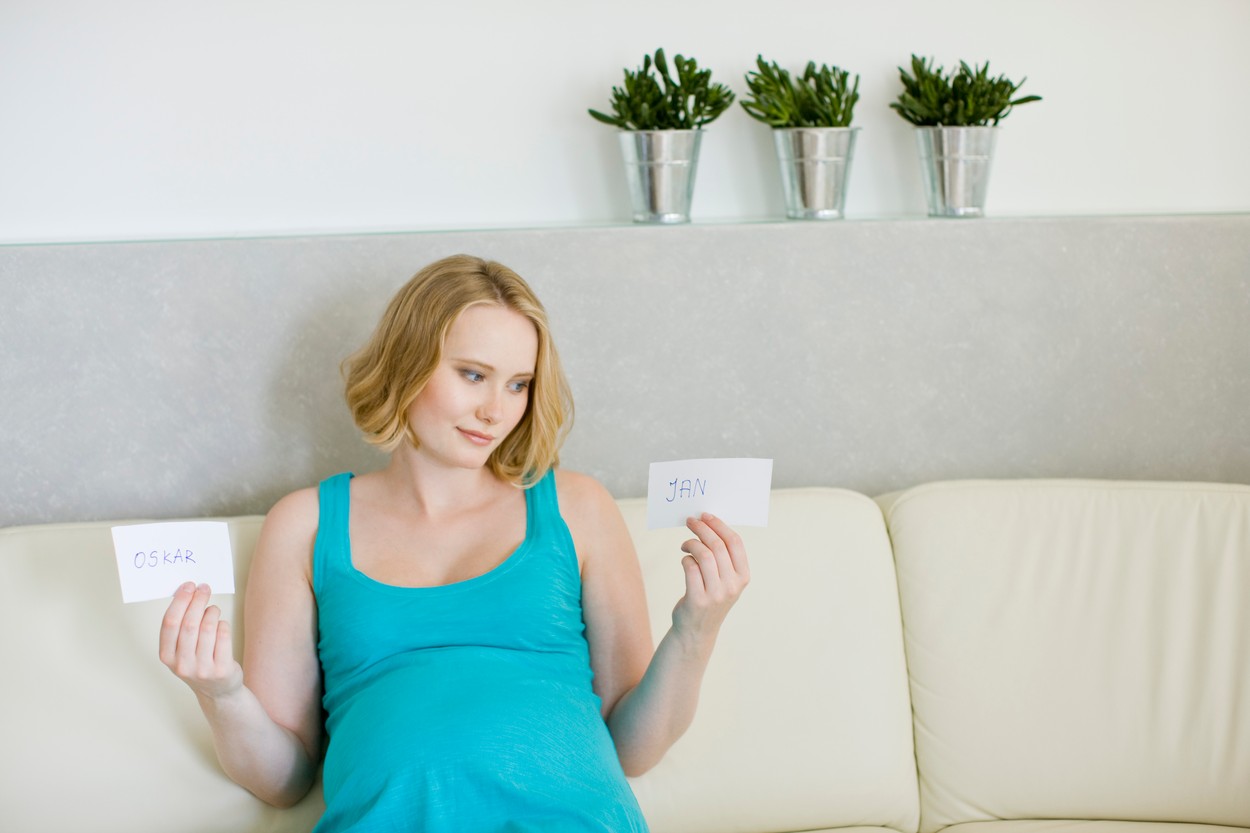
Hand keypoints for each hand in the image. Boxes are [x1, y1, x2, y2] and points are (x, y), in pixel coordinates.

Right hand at [159, 582, 243, 700]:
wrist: (218, 691)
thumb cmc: (198, 662)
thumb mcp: (181, 649)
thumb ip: (180, 626)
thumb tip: (186, 593)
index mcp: (166, 656)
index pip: (170, 623)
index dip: (179, 601)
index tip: (188, 586)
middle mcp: (181, 664)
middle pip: (189, 623)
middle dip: (197, 600)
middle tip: (204, 588)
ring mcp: (202, 669)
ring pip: (208, 628)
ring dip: (212, 612)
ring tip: (213, 610)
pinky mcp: (222, 669)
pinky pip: (224, 636)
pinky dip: (223, 624)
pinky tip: (221, 624)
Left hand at [673, 513, 749, 648]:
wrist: (696, 630)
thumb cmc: (709, 597)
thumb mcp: (725, 580)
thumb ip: (723, 557)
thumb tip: (709, 524)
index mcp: (743, 576)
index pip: (735, 543)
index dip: (719, 525)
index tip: (706, 516)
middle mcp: (732, 585)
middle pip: (717, 546)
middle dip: (702, 528)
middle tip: (690, 521)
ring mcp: (716, 594)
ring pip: (704, 555)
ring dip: (691, 543)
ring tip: (685, 544)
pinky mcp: (698, 599)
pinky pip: (690, 567)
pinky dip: (685, 558)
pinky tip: (685, 559)